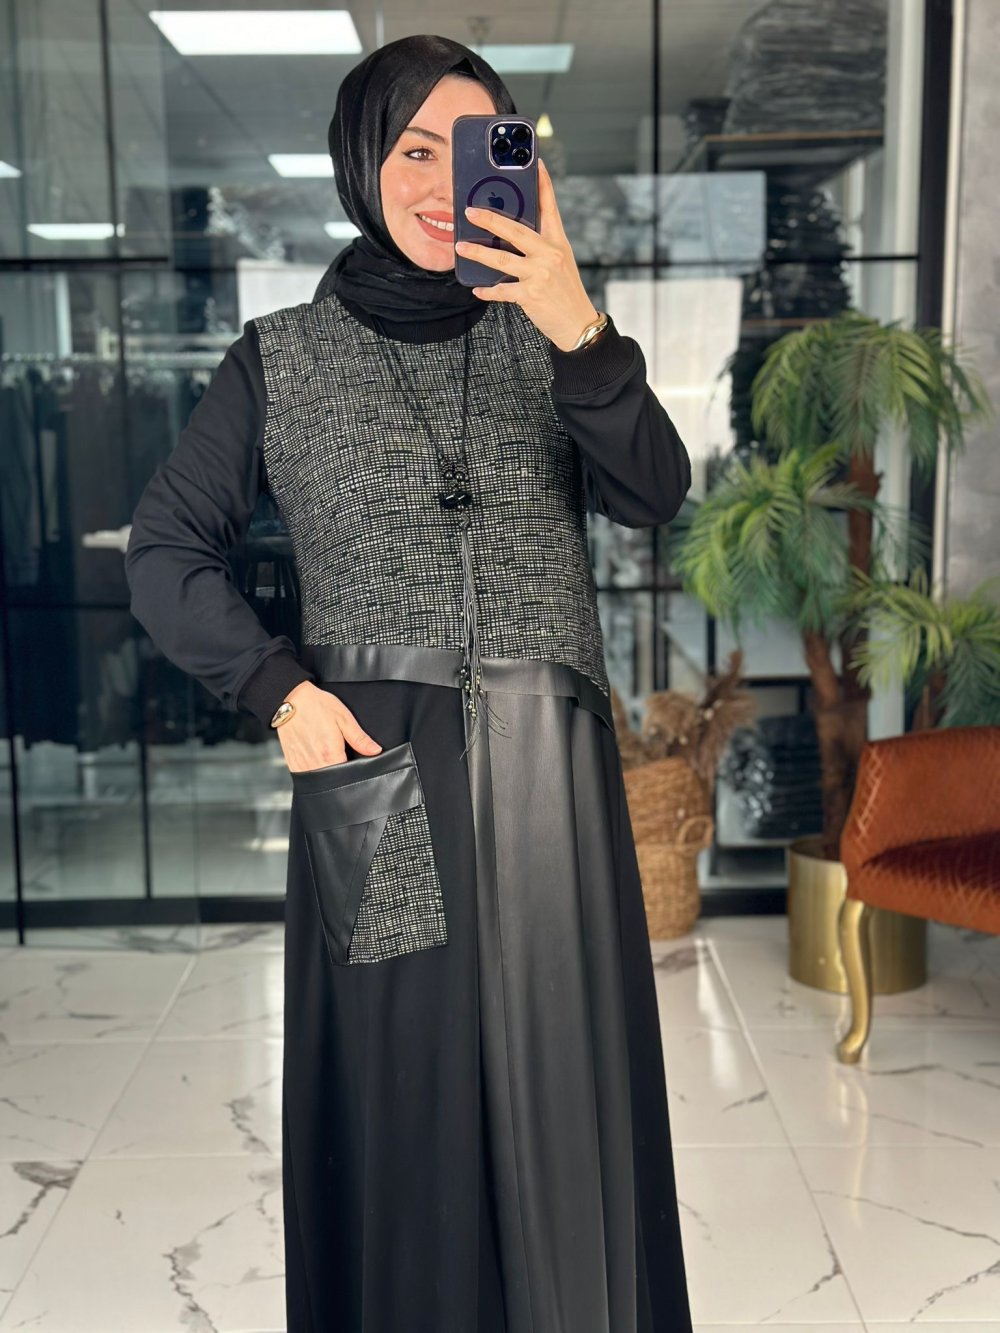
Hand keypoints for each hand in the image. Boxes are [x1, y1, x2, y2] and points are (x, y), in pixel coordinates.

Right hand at [276, 679, 381, 772]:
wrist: (290, 700)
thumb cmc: (316, 706)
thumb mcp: (344, 719)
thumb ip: (360, 739)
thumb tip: (375, 751)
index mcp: (330, 755)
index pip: (347, 775)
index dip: (354, 771)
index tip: (354, 762)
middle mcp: (315, 764)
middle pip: (333, 780)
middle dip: (340, 772)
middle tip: (339, 752)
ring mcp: (302, 765)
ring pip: (319, 780)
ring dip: (326, 771)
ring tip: (326, 752)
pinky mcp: (292, 764)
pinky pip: (306, 775)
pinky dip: (313, 769)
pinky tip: (315, 755)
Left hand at [454, 157, 598, 352]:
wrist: (578, 324)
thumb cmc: (566, 292)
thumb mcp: (561, 263)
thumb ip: (541, 247)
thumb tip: (511, 237)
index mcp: (558, 242)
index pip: (550, 207)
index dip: (543, 184)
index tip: (535, 163)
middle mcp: (549, 254)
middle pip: (515, 230)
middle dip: (490, 219)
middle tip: (469, 212)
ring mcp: (540, 275)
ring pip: (501, 259)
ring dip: (478, 253)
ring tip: (461, 247)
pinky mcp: (530, 296)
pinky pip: (502, 291)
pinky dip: (488, 290)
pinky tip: (478, 289)